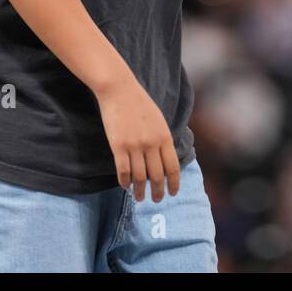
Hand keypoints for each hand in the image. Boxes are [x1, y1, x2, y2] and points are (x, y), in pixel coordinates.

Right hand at [95, 70, 181, 201]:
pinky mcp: (118, 146)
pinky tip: (125, 186)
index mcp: (164, 136)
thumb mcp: (159, 120)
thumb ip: (163, 140)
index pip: (172, 167)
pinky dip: (124, 182)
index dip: (173, 183)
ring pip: (139, 177)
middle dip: (158, 191)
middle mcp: (151, 143)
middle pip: (157, 176)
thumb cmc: (139, 104)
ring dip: (140, 191)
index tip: (173, 193)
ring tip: (139, 198)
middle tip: (157, 200)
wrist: (119, 90)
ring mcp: (134, 145)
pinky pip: (123, 171)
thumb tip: (165, 162)